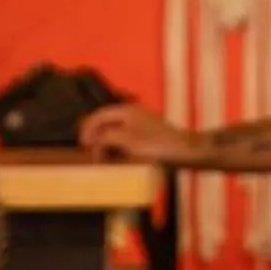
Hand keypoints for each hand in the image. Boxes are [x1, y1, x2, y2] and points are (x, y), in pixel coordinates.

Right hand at [78, 103, 204, 163]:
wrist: (188, 151)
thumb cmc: (158, 145)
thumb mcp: (127, 141)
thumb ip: (106, 138)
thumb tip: (92, 140)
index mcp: (126, 110)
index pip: (98, 116)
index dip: (87, 131)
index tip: (83, 147)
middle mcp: (132, 113)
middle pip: (106, 123)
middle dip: (96, 138)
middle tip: (92, 155)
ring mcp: (141, 124)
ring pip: (115, 132)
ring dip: (107, 144)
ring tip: (103, 159)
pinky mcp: (148, 135)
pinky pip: (126, 139)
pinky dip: (118, 147)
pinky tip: (119, 159)